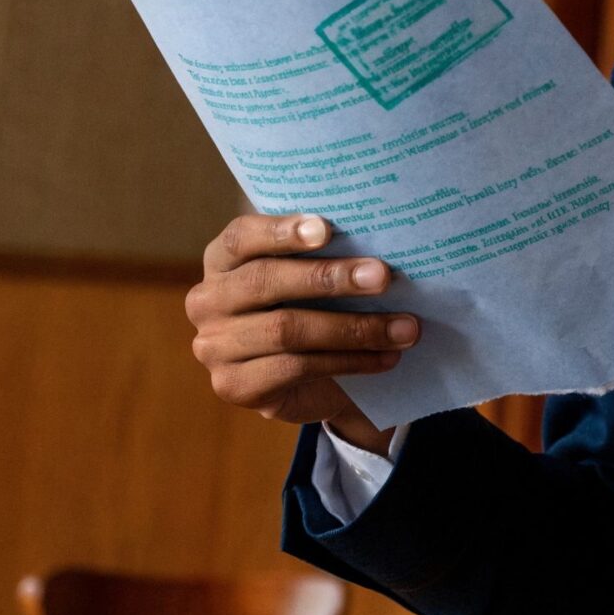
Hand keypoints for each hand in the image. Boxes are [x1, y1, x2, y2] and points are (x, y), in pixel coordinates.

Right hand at [185, 212, 417, 452]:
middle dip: (328, 277)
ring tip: (405, 327)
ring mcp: (215, 348)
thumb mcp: (311, 278)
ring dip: (354, 328)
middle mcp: (208, 301)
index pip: (240, 237)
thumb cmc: (312, 309)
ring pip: (287, 330)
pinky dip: (349, 361)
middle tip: (383, 276)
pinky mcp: (235, 386)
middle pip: (266, 281)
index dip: (281, 231)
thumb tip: (382, 236)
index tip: (327, 228)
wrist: (308, 382)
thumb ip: (326, 255)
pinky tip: (385, 358)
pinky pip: (297, 368)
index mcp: (222, 261)